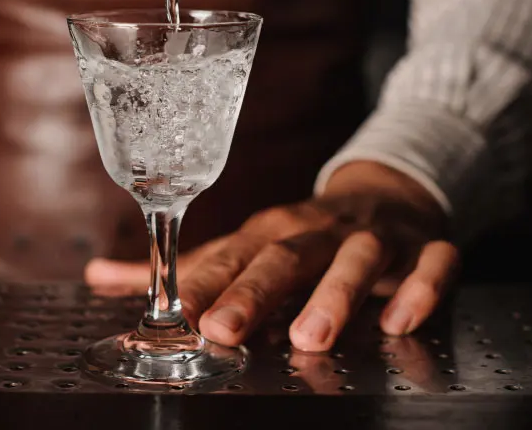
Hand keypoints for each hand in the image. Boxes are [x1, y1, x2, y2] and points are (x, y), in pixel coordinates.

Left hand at [85, 161, 459, 351]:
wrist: (386, 194)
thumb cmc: (304, 231)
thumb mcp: (245, 244)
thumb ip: (182, 268)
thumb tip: (100, 277)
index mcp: (270, 231)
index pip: (230, 255)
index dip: (202, 283)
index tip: (174, 313)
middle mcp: (316, 231)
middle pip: (283, 257)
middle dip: (254, 294)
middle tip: (223, 329)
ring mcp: (372, 238)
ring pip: (354, 261)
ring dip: (334, 295)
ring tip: (311, 337)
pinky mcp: (423, 248)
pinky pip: (431, 264)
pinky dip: (420, 288)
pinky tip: (401, 320)